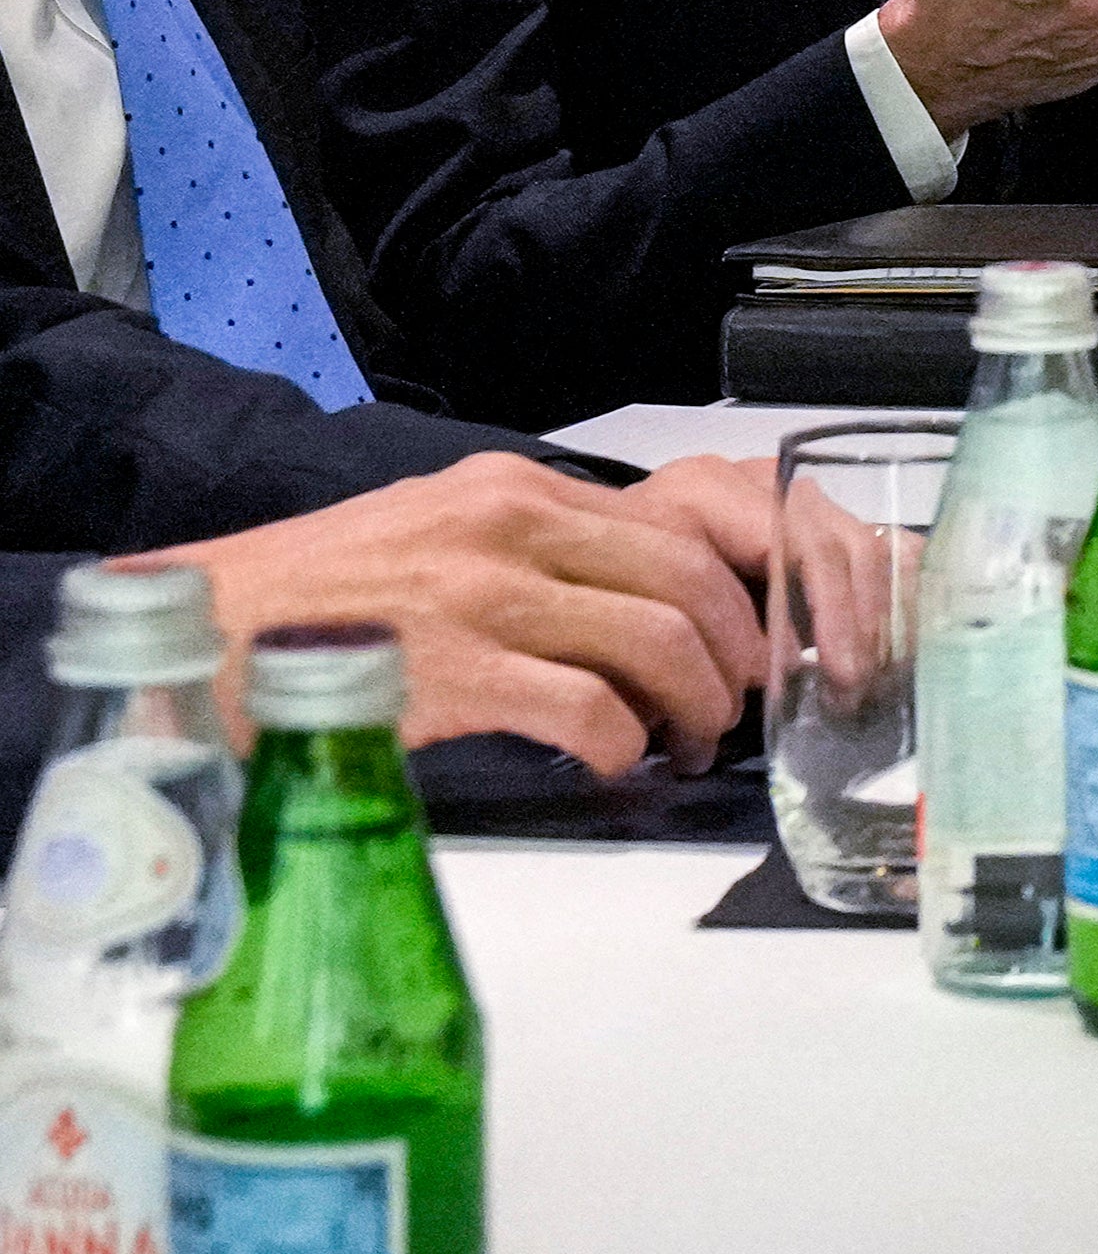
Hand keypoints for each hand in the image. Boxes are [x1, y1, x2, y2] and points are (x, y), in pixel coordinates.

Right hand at [142, 455, 770, 772]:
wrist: (193, 635)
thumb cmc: (311, 600)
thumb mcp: (431, 533)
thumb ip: (528, 551)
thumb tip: (626, 604)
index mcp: (511, 489)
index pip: (677, 529)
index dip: (733, 598)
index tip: (748, 646)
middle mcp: (507, 526)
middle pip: (689, 582)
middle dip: (734, 656)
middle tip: (734, 706)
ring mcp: (480, 596)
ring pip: (657, 643)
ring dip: (695, 706)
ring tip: (686, 744)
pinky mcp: (453, 671)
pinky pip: (591, 711)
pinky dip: (623, 745)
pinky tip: (613, 764)